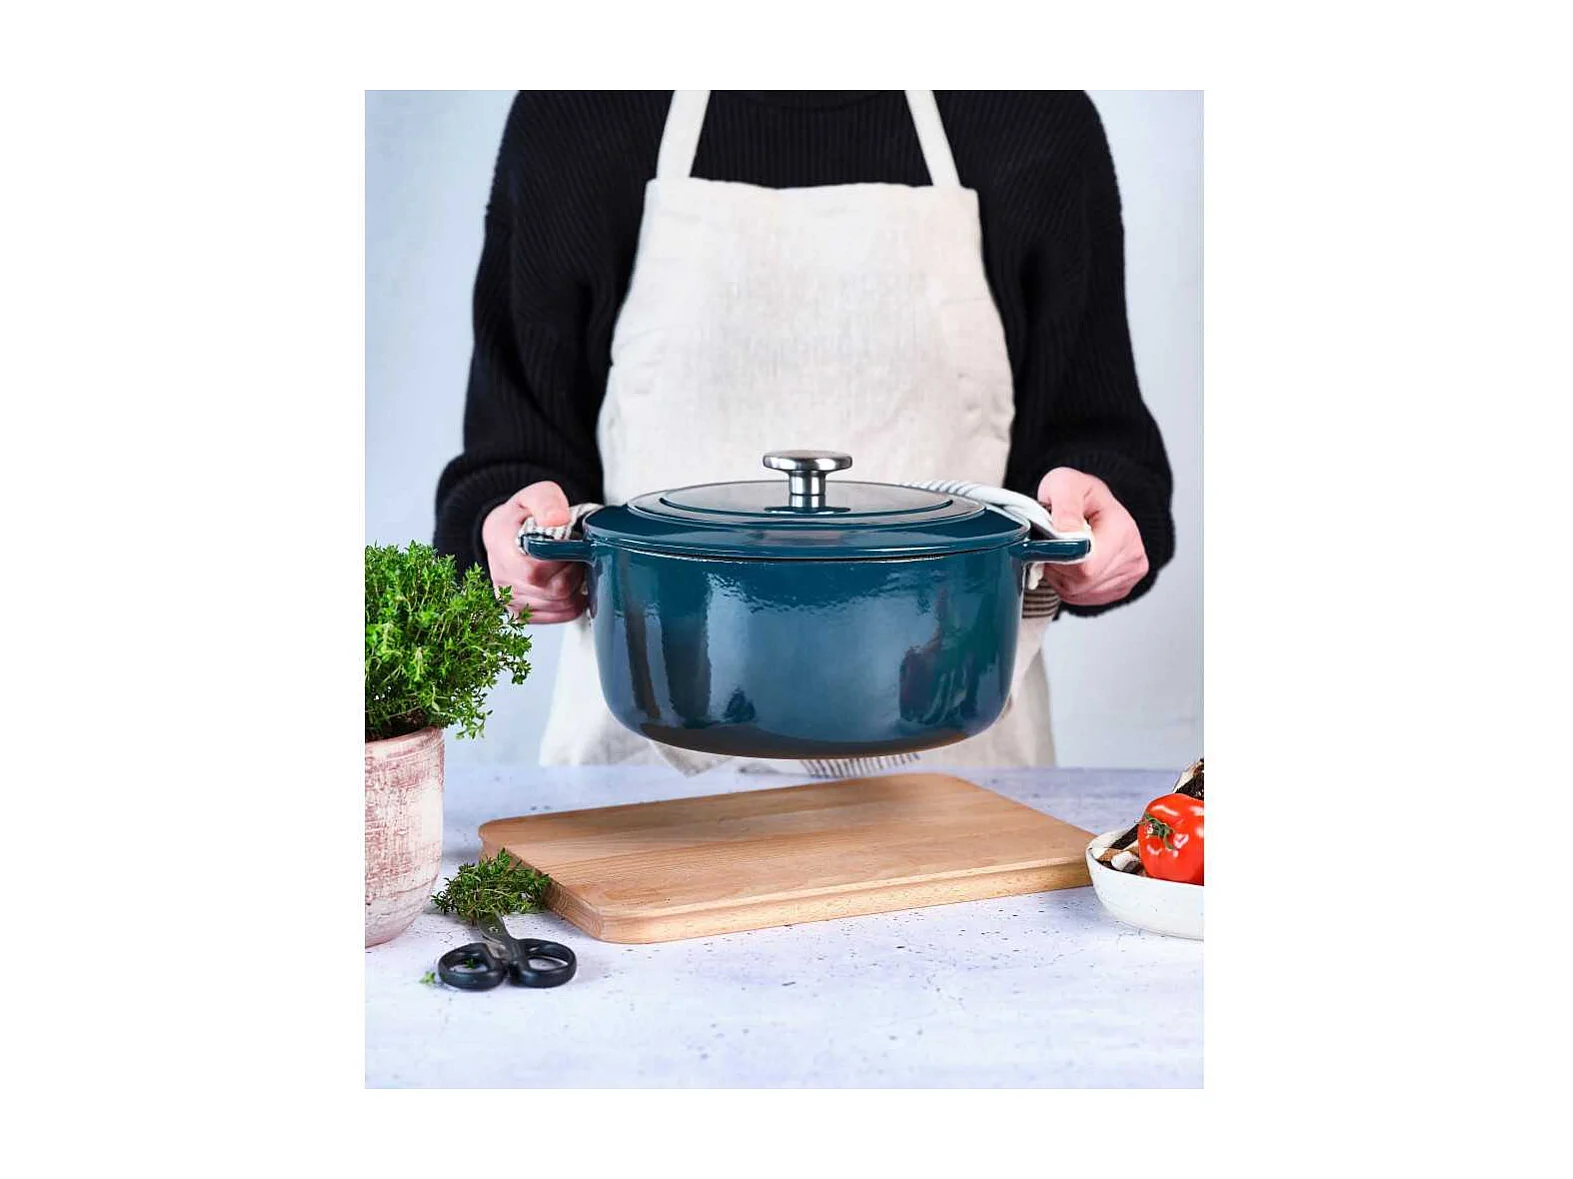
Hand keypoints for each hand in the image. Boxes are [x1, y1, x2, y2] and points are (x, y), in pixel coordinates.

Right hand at [481, 481, 585, 622]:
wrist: (503, 533)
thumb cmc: (520, 516)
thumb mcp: (535, 495)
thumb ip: (547, 501)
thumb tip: (557, 518)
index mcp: (503, 551)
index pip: (540, 569)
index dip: (565, 557)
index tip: (571, 543)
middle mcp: (504, 582)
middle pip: (558, 590)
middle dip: (576, 570)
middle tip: (574, 553)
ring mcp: (511, 602)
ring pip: (564, 605)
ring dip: (577, 586)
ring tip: (568, 564)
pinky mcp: (522, 614)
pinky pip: (562, 614)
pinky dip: (572, 600)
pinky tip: (566, 581)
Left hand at [1036, 468, 1149, 606]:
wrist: (1096, 504)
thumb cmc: (1081, 494)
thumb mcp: (1066, 485)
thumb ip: (1065, 506)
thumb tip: (1067, 533)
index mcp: (1122, 531)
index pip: (1086, 566)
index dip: (1059, 558)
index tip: (1048, 542)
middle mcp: (1132, 557)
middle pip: (1080, 582)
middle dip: (1057, 566)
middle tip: (1052, 543)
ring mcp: (1128, 576)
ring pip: (1078, 593)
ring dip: (1060, 576)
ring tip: (1064, 550)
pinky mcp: (1119, 589)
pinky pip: (1081, 598)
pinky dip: (1068, 585)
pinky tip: (1071, 564)